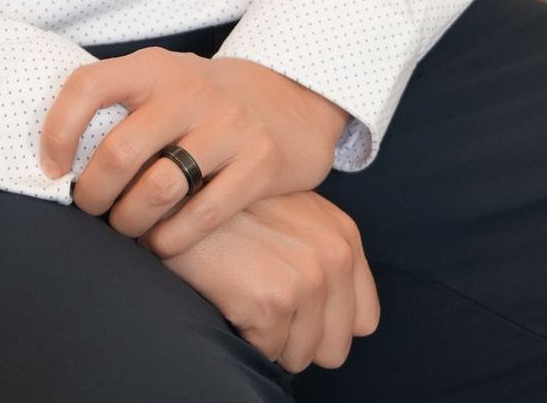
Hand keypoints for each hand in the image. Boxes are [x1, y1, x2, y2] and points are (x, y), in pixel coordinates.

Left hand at [41, 48, 347, 251]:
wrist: (291, 100)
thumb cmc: (204, 102)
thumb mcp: (163, 82)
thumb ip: (119, 107)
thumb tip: (56, 161)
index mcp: (154, 68)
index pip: (88, 85)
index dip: (59, 129)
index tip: (51, 168)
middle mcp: (188, 91)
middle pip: (119, 152)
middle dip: (93, 193)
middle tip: (90, 210)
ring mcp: (228, 126)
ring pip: (158, 189)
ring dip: (129, 221)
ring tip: (125, 229)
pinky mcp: (259, 163)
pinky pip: (201, 216)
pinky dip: (170, 240)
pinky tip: (160, 244)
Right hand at [160, 190, 380, 371]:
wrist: (181, 190)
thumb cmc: (232, 205)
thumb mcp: (294, 213)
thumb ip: (322, 253)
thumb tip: (334, 314)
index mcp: (345, 237)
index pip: (364, 321)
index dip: (327, 324)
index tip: (296, 307)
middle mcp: (335, 257)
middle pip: (334, 348)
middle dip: (299, 337)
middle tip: (264, 300)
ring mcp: (306, 279)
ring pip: (298, 356)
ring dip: (268, 336)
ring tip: (244, 290)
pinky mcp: (272, 301)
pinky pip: (266, 353)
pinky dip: (244, 334)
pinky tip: (228, 293)